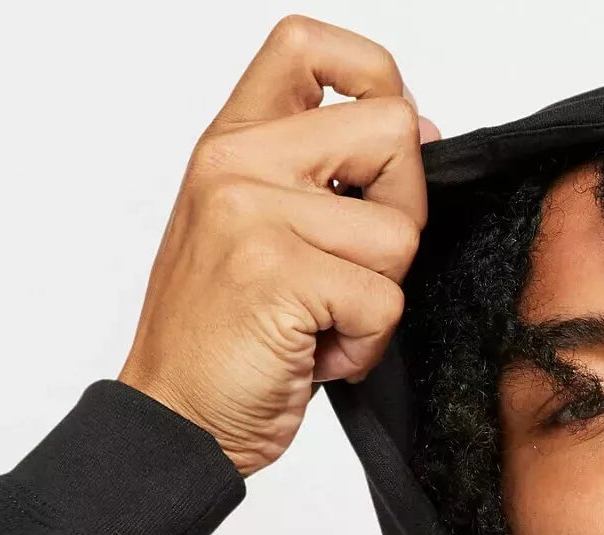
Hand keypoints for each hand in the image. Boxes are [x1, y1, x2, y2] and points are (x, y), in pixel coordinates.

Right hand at [117, 14, 441, 478]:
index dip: (377, 82)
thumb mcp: (265, 232)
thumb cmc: (229, 337)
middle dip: (404, 214)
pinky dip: (366, 345)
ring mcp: (254, 214)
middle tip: (356, 270)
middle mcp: (239, 163)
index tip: (391, 146)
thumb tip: (423, 133)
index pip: (311, 48)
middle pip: (394, 133)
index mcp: (235, 142)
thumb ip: (328, 177)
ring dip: (380, 299)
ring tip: (321, 321)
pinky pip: (386, 302)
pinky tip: (316, 353)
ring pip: (400, 235)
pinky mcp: (277, 274)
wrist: (180, 417)